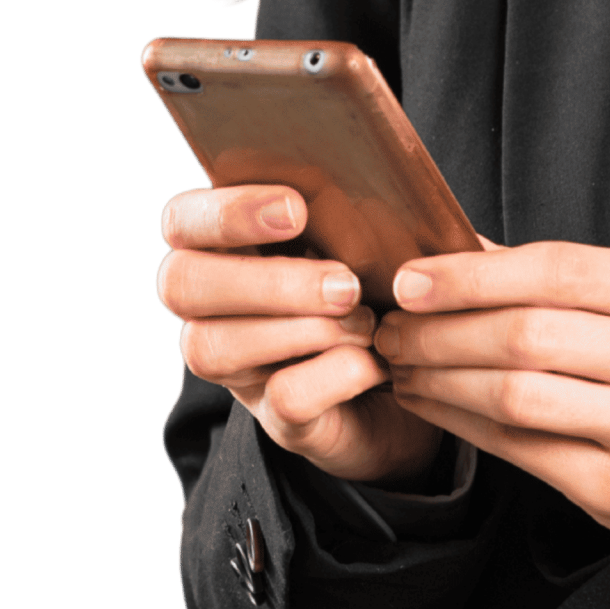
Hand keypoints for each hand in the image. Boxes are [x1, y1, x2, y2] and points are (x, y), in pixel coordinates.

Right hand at [156, 184, 448, 487]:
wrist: (429, 368)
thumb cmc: (390, 278)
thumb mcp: (372, 233)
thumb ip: (346, 206)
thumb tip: (342, 188)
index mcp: (229, 246)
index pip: (183, 220)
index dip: (226, 213)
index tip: (295, 209)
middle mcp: (214, 308)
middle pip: (180, 285)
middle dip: (265, 280)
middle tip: (344, 282)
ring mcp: (239, 369)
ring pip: (211, 347)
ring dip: (300, 327)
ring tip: (365, 319)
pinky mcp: (280, 420)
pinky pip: (282, 399)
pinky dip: (337, 374)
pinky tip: (375, 361)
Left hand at [372, 243, 609, 539]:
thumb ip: (540, 274)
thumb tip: (443, 254)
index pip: (556, 270)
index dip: (472, 276)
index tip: (409, 281)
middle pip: (528, 335)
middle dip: (441, 332)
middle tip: (393, 329)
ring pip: (516, 396)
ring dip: (441, 379)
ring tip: (404, 365)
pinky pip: (519, 449)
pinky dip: (459, 422)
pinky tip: (431, 403)